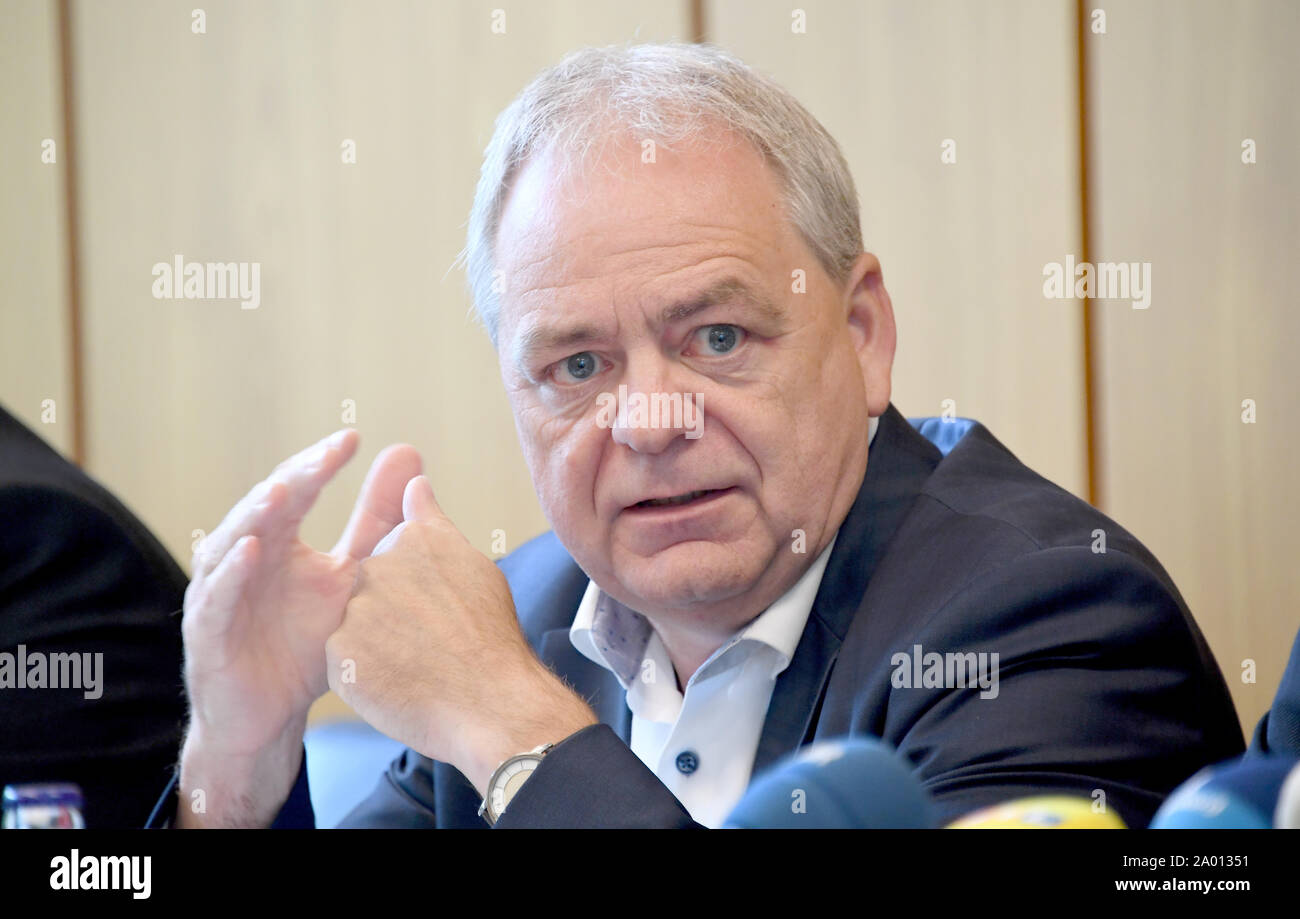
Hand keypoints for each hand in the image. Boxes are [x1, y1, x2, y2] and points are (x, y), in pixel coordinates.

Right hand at [178, 430, 421, 824]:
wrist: (270, 716)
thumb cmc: (303, 645)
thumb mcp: (348, 579)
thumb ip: (374, 525)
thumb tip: (407, 459)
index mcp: (277, 542)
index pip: (296, 491)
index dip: (319, 464)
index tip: (351, 438)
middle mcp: (242, 557)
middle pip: (265, 508)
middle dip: (294, 479)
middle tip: (325, 456)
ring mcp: (219, 592)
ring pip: (233, 542)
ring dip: (255, 515)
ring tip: (282, 490)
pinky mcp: (207, 632)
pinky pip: (217, 597)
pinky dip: (232, 573)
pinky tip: (252, 550)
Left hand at [326, 475, 595, 793]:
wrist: (491, 701)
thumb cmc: (490, 636)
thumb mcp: (472, 563)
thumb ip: (432, 521)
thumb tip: (414, 481)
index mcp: (411, 539)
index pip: (396, 556)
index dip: (422, 591)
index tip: (445, 612)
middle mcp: (376, 567)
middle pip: (372, 589)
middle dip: (395, 615)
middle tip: (435, 640)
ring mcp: (355, 611)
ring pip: (358, 626)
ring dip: (381, 645)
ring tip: (422, 664)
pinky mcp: (337, 655)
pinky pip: (346, 663)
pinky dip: (369, 675)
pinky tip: (402, 683)